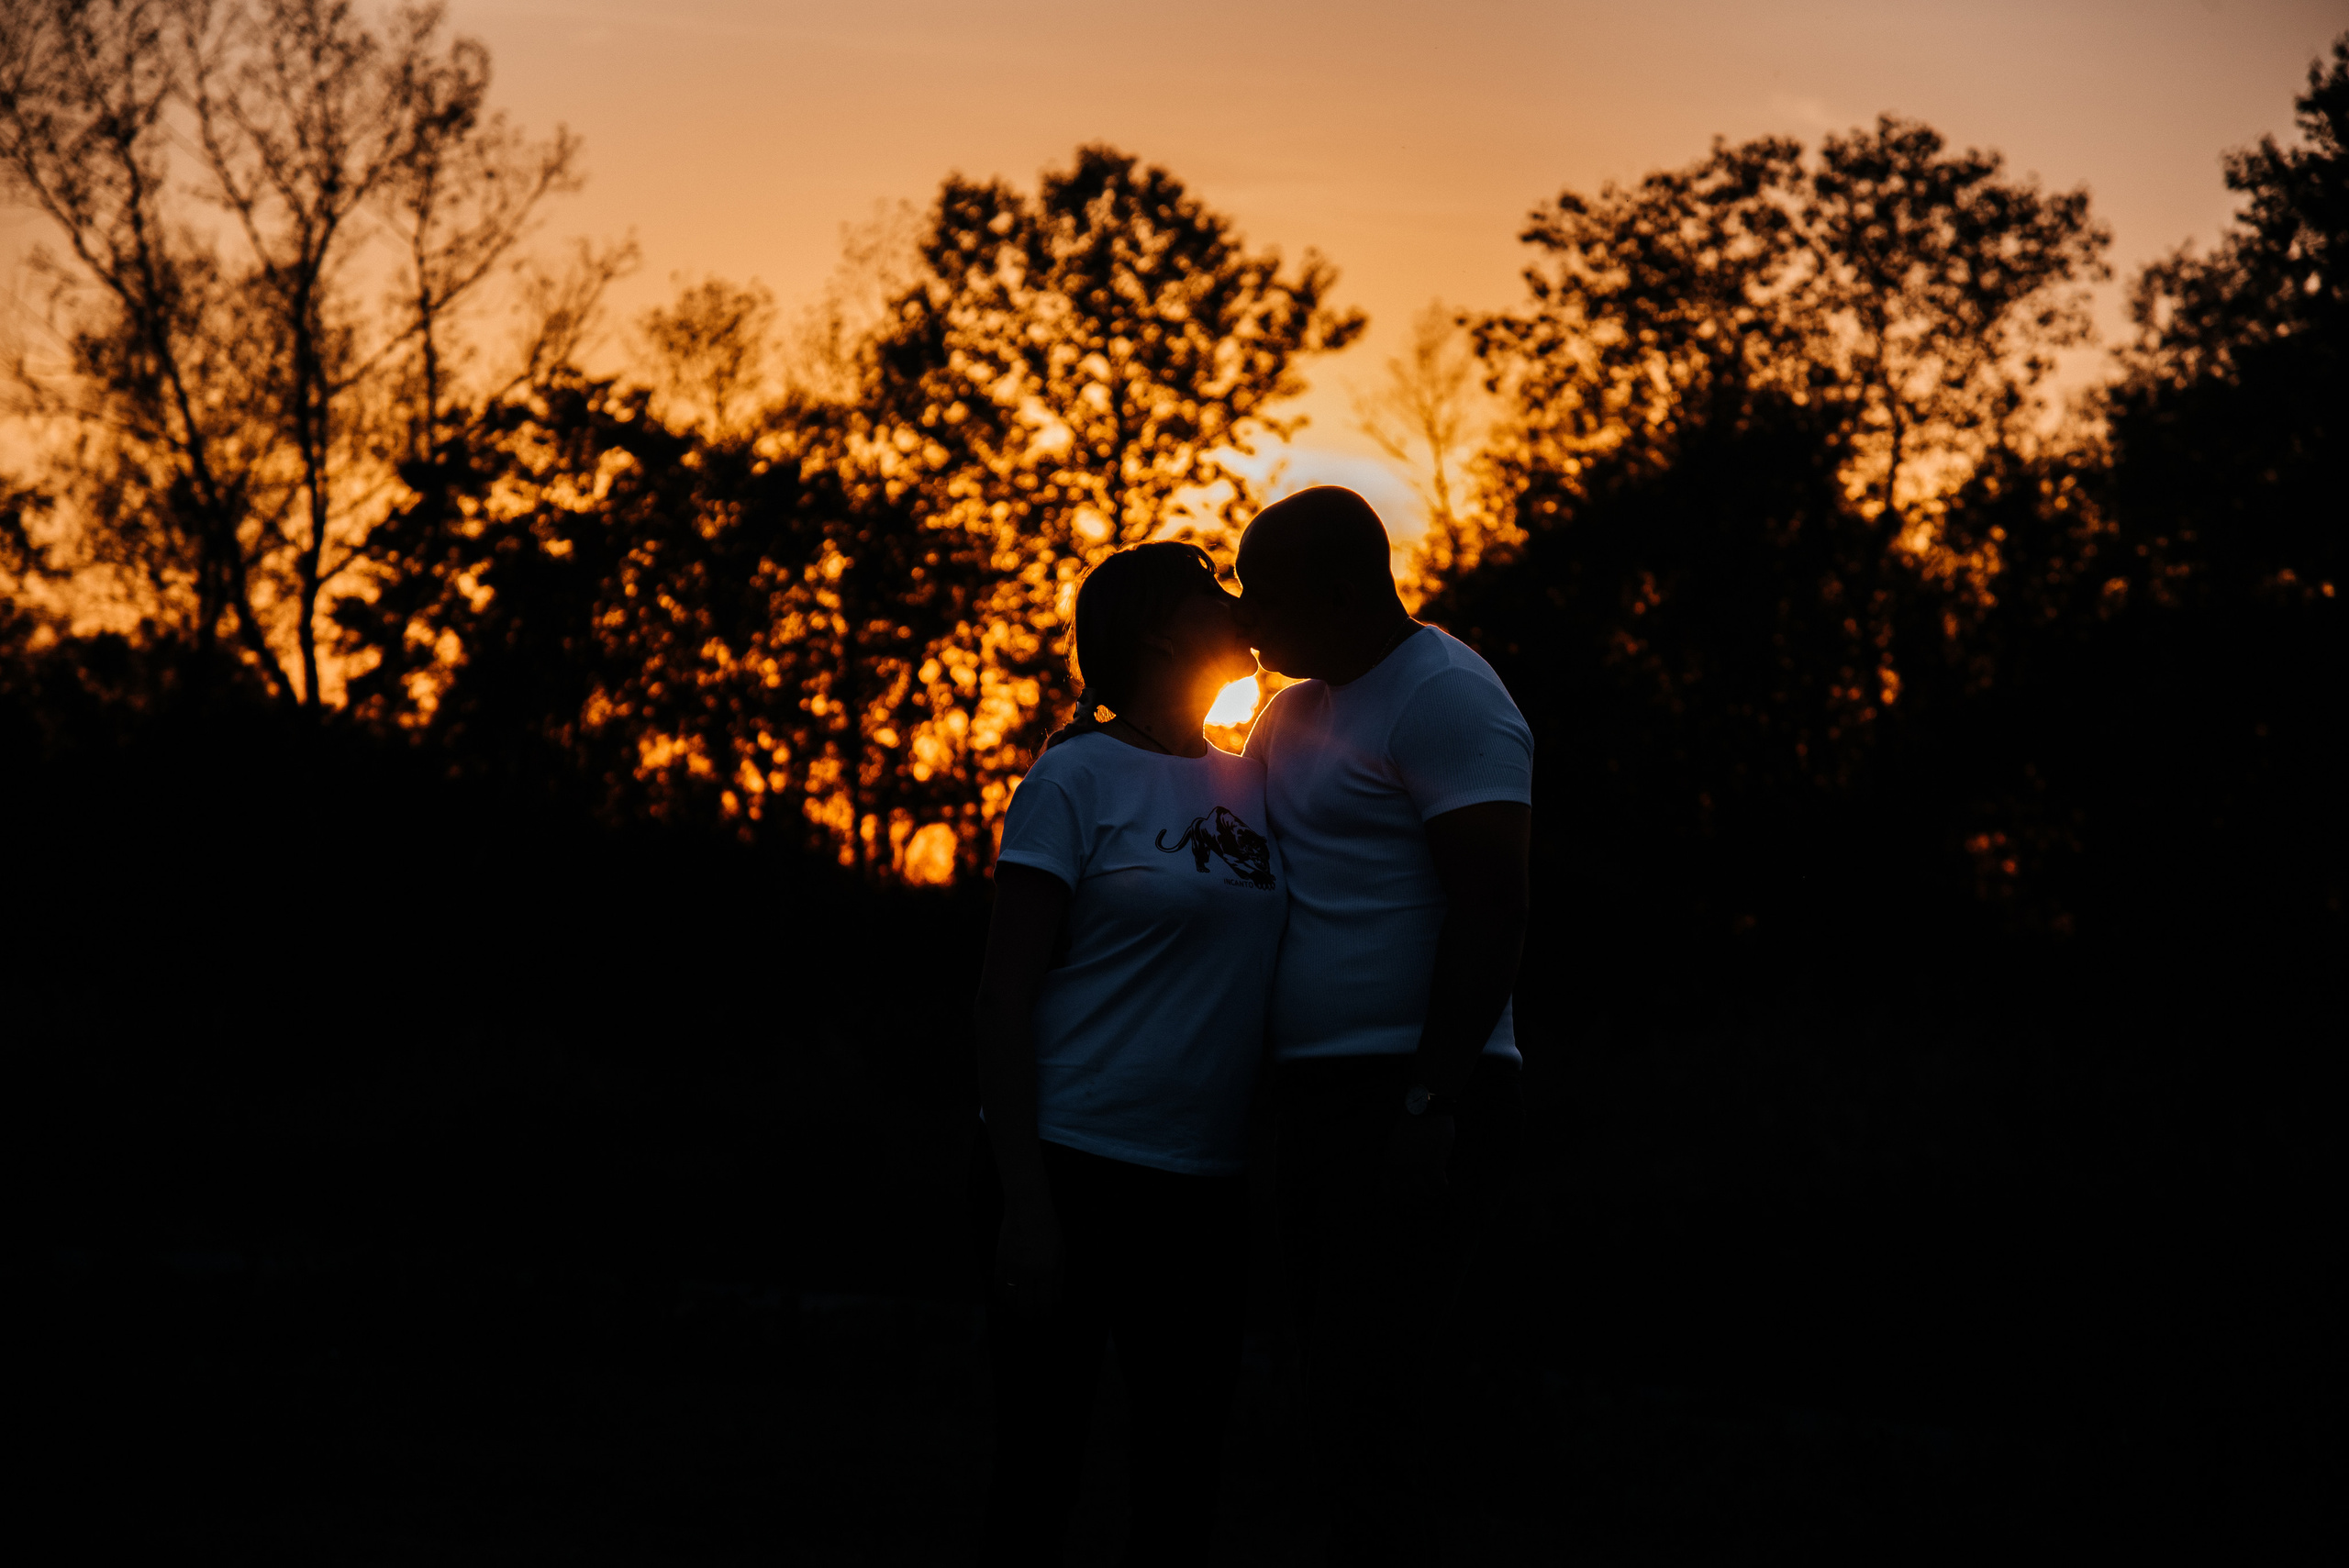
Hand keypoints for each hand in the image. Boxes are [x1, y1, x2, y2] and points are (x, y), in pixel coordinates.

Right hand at [993, 1196, 1063, 1315]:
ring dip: (1016, 1309)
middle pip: (1027, 1305)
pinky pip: (999, 1285)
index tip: (1048, 1316)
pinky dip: (1003, 1296)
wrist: (1027, 1206)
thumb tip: (1056, 1299)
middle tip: (1035, 1319)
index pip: (1046, 1302)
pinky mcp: (1000, 1260)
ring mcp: (1012, 1265)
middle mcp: (1029, 1270)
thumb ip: (1059, 1277)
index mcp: (1047, 1268)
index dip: (1047, 1313)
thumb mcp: (1062, 1251)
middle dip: (1032, 1316)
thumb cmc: (1049, 1227)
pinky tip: (1009, 1299)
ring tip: (1022, 1311)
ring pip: (1011, 1298)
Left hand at [1381, 1110, 1455, 1197]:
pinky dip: (1443, 1185)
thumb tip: (1411, 1177)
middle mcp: (1400, 1168)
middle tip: (1423, 1187)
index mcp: (1389, 1162)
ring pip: (1424, 1194)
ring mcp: (1416, 1168)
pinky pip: (1440, 1186)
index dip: (1397, 1193)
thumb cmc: (1413, 1121)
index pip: (1386, 1192)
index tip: (1408, 1188)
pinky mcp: (1433, 1165)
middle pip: (1405, 1196)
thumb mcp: (1397, 1143)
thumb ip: (1400, 1161)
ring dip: (1431, 1191)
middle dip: (1414, 1194)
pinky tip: (1444, 1179)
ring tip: (1435, 1185)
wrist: (1424, 1106)